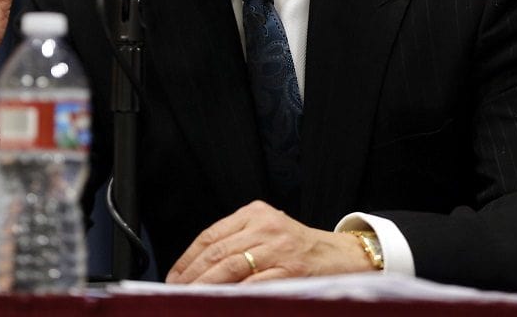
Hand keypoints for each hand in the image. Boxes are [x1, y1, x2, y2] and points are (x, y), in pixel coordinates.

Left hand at [166, 200, 374, 283]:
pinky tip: (222, 303)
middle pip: (217, 252)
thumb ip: (237, 242)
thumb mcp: (268, 232)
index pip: (211, 235)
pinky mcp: (291, 270)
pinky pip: (254, 284)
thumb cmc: (300, 248)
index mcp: (255, 213)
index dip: (187, 259)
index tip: (174, 278)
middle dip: (192, 276)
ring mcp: (279, 247)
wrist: (342, 257)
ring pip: (230, 267)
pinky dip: (234, 295)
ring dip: (206, 287)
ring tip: (192, 300)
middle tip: (176, 294)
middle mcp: (265, 226)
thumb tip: (197, 271)